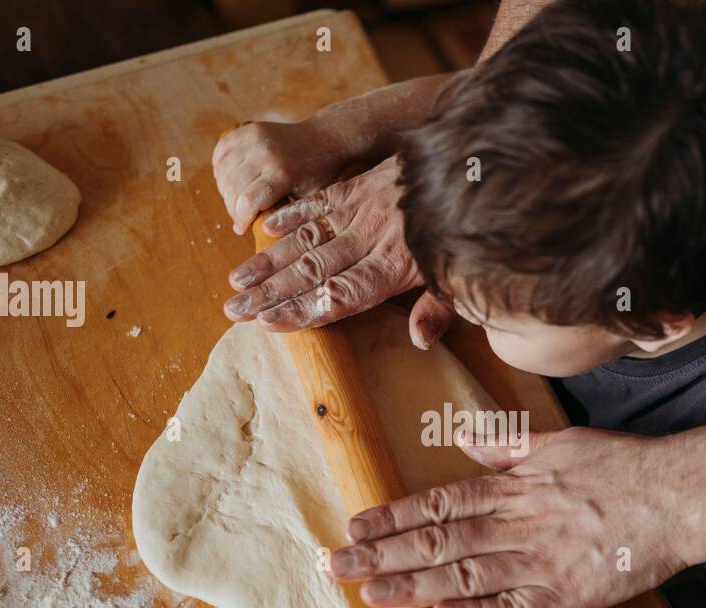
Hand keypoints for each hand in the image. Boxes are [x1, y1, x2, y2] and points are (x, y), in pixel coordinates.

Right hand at [212, 117, 350, 235]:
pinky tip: (226, 178)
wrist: (324, 139)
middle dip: (231, 207)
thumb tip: (260, 236)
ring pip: (224, 170)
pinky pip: (222, 149)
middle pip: (232, 187)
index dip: (239, 219)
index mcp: (282, 174)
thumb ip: (287, 216)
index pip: (247, 202)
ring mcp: (255, 138)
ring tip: (234, 199)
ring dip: (224, 188)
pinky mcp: (249, 129)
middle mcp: (266, 154)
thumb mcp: (310, 199)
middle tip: (238, 216)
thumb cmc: (318, 174)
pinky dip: (219, 165)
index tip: (241, 228)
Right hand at [222, 157, 443, 340]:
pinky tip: (263, 229)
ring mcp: (361, 211)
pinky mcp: (358, 187)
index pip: (339, 295)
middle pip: (312, 271)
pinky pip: (319, 201)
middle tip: (233, 310)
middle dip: (269, 293)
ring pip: (307, 238)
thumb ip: (438, 310)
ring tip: (236, 281)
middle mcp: (370, 239)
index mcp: (394, 268)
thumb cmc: (465, 235)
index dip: (302, 309)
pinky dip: (291, 215)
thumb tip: (419, 342)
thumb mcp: (461, 278)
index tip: (267, 322)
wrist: (472, 168)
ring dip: (268, 261)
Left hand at [331, 428, 698, 607]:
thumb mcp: (560, 442)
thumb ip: (509, 446)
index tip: (355, 528)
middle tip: (336, 567)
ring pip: (462, 576)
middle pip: (436, 542)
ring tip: (369, 594)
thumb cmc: (621, 467)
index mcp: (511, 487)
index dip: (392, 517)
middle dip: (382, 554)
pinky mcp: (565, 596)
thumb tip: (466, 439)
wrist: (678, 498)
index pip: (437, 504)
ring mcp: (538, 563)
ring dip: (411, 585)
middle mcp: (515, 525)